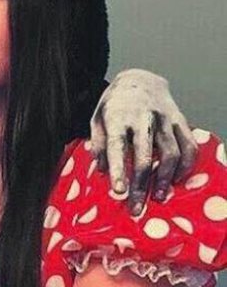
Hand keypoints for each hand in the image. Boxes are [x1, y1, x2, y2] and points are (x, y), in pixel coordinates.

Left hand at [90, 69, 196, 213]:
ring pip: (171, 152)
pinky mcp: (180, 120)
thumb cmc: (114, 105)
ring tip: (158, 197)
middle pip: (145, 155)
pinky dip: (185, 165)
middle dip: (141, 184)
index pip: (117, 146)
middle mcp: (143, 118)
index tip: (119, 191)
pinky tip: (177, 180)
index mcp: (118, 118)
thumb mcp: (96, 119)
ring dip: (165, 178)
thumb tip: (101, 171)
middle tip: (136, 208)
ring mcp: (164, 118)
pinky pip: (189, 145)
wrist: (139, 78)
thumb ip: (98, 144)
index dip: (118, 170)